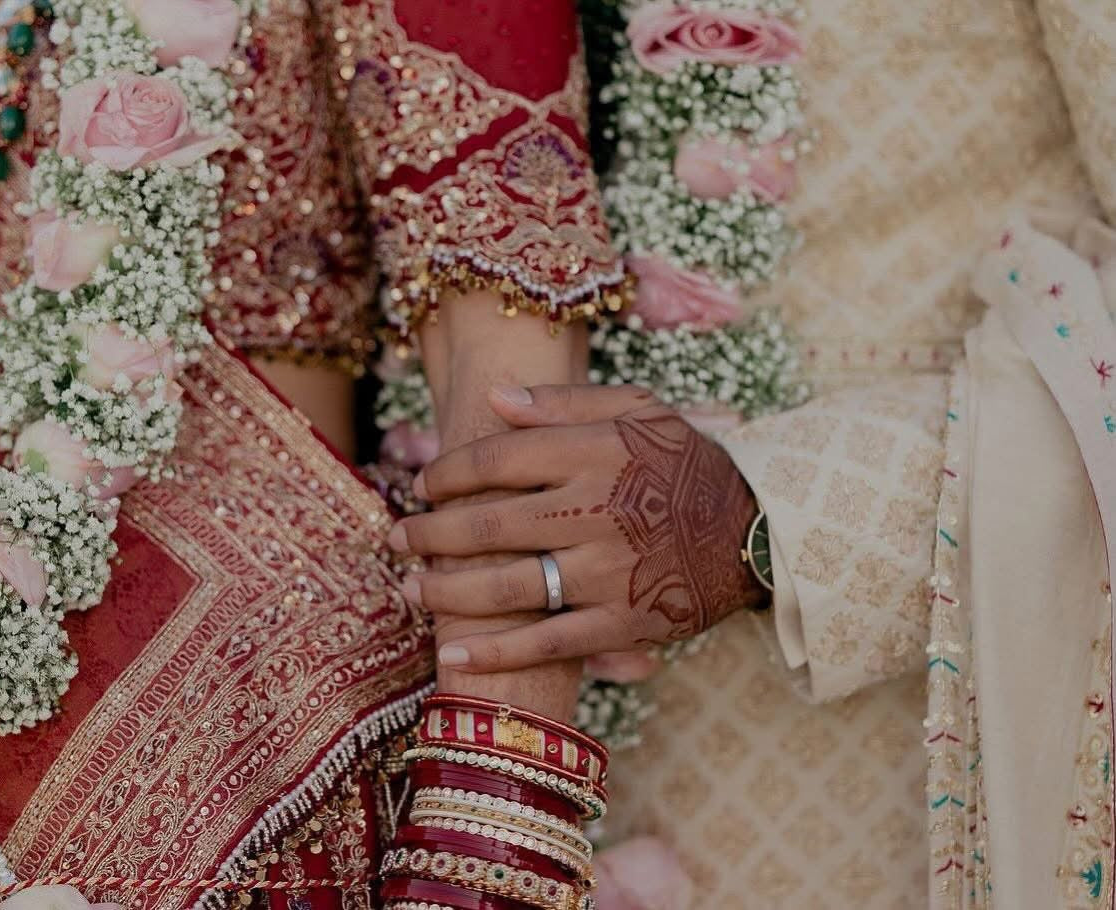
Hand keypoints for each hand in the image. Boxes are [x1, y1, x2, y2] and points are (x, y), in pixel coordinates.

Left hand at [387, 384, 765, 672]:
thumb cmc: (685, 463)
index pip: (494, 459)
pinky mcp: (621, 623)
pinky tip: (452, 653)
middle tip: (396, 536)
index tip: (423, 483)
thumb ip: (564, 403)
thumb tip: (493, 398)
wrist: (760, 530)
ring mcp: (606, 573)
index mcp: (592, 453)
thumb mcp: (638, 410)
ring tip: (409, 588)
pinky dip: (495, 652)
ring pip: (504, 586)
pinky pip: (546, 643)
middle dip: (427, 532)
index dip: (446, 472)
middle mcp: (593, 511)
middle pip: (484, 524)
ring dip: (443, 590)